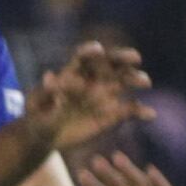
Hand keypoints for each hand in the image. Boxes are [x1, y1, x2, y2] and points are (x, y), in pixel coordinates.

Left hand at [27, 40, 150, 150]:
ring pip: (123, 82)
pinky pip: (129, 110)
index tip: (98, 50)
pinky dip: (140, 111)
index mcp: (72, 72)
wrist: (47, 135)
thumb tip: (50, 76)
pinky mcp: (111, 114)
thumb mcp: (35, 104)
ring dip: (135, 79)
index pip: (83, 57)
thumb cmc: (37, 115)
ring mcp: (104, 95)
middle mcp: (92, 79)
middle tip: (135, 57)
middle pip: (110, 64)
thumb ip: (44, 91)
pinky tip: (150, 114)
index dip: (90, 52)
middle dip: (122, 58)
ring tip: (144, 81)